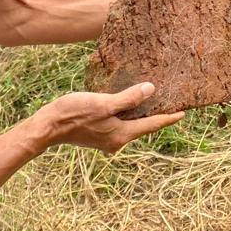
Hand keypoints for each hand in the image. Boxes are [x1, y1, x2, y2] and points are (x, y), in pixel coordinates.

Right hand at [32, 82, 182, 153]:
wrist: (47, 127)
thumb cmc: (74, 114)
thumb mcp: (104, 103)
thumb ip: (129, 98)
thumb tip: (151, 90)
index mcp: (122, 135)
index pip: (152, 125)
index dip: (168, 118)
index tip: (183, 113)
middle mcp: (117, 140)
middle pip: (142, 126)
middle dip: (155, 114)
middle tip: (169, 102)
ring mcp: (106, 138)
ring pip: (130, 124)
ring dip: (139, 112)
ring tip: (149, 99)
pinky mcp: (97, 133)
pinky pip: (118, 122)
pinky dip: (125, 112)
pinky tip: (125, 102)